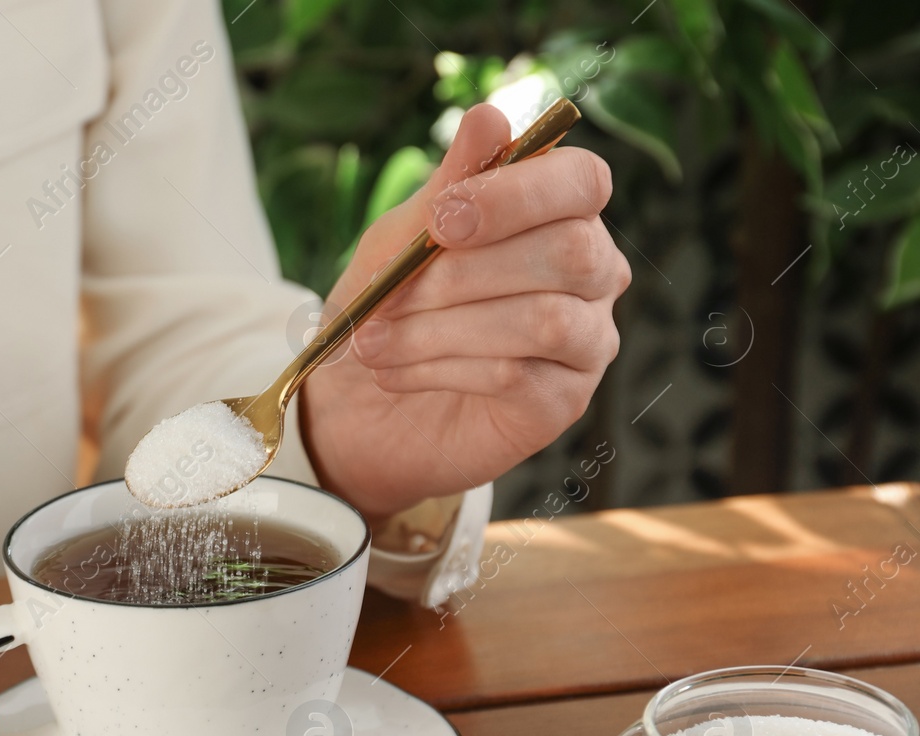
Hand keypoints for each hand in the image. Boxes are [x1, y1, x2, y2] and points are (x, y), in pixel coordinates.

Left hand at [301, 103, 631, 523]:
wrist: (358, 400)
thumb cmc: (392, 302)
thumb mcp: (404, 236)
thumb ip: (451, 183)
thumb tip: (489, 116)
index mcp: (562, 213)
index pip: (582, 182)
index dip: (517, 194)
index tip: (442, 219)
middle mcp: (594, 273)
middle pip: (572, 252)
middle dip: (466, 271)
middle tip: (391, 291)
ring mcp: (587, 340)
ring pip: (543, 320)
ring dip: (440, 328)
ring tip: (372, 341)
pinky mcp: (562, 402)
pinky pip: (515, 376)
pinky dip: (438, 369)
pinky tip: (391, 372)